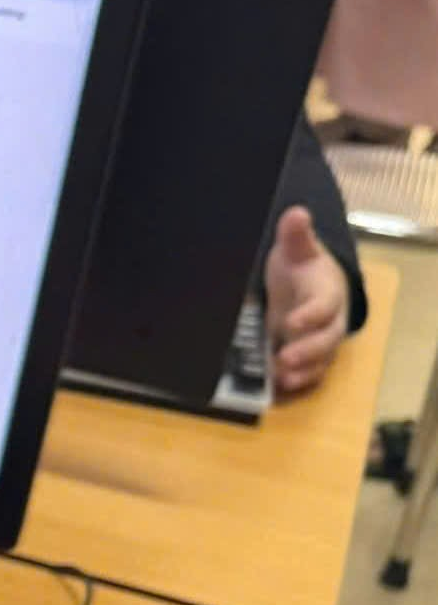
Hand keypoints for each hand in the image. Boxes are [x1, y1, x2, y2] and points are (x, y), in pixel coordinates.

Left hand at [263, 207, 349, 397]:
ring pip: (319, 361)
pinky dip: (295, 383)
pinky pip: (308, 374)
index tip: (291, 322)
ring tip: (281, 379)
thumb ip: (296, 235)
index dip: (310, 315)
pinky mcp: (308, 357)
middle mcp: (329, 321)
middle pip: (326, 339)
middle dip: (307, 350)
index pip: (324, 305)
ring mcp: (319, 342)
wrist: (311, 285)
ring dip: (302, 372)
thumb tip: (296, 212)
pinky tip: (275, 392)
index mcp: (327, 292)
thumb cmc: (302, 267)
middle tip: (284, 359)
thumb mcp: (296, 250)